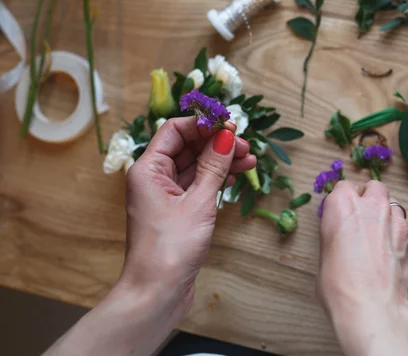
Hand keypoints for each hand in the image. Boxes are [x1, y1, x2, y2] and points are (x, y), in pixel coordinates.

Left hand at [44, 117, 256, 355]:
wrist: (158, 292)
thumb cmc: (171, 247)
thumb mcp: (198, 202)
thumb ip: (214, 166)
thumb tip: (228, 135)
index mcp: (148, 169)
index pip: (175, 130)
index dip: (203, 125)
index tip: (231, 125)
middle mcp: (154, 178)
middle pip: (188, 147)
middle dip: (217, 143)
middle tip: (246, 146)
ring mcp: (166, 195)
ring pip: (196, 166)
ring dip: (221, 161)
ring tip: (250, 160)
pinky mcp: (178, 211)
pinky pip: (199, 185)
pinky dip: (217, 179)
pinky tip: (238, 175)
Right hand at [317, 180, 407, 355]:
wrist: (371, 308)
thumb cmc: (339, 286)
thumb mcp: (324, 255)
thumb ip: (334, 234)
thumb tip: (340, 234)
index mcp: (342, 205)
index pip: (342, 187)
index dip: (341, 201)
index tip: (339, 214)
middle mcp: (371, 206)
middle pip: (373, 188)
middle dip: (367, 197)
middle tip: (360, 218)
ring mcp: (395, 220)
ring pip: (392, 204)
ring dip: (384, 213)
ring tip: (376, 234)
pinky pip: (403, 225)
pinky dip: (396, 232)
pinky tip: (388, 250)